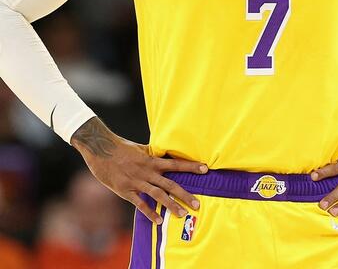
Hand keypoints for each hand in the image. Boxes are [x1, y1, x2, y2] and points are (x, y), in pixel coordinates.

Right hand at [71, 117, 206, 223]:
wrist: (101, 150)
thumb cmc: (121, 147)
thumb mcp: (141, 148)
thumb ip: (153, 154)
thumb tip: (165, 153)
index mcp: (152, 160)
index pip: (176, 163)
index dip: (191, 166)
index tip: (206, 169)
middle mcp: (148, 171)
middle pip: (170, 184)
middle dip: (185, 194)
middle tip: (198, 204)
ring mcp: (137, 182)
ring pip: (158, 195)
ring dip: (171, 205)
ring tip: (183, 214)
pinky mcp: (125, 190)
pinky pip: (140, 203)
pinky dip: (149, 212)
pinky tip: (159, 221)